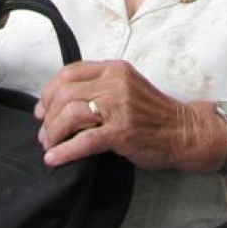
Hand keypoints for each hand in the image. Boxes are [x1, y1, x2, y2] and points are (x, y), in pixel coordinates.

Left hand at [35, 60, 214, 172]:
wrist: (184, 130)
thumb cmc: (153, 113)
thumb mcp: (126, 87)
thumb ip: (98, 88)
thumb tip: (58, 104)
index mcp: (113, 68)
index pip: (69, 73)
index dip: (49, 92)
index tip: (42, 109)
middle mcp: (114, 83)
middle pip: (64, 93)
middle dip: (48, 116)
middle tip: (44, 133)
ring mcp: (119, 106)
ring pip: (70, 114)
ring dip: (53, 133)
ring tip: (49, 145)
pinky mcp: (122, 132)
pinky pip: (85, 140)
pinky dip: (65, 151)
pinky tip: (54, 158)